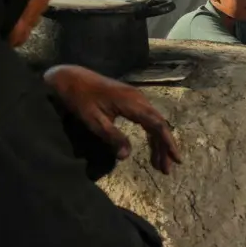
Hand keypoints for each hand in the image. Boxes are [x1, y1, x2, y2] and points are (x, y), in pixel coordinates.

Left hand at [45, 65, 181, 174]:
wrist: (70, 78)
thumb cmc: (80, 99)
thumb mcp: (93, 120)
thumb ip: (112, 137)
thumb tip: (126, 156)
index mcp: (132, 103)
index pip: (156, 125)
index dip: (167, 143)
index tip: (175, 159)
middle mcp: (139, 98)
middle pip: (159, 124)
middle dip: (165, 147)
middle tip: (167, 169)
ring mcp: (135, 97)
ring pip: (154, 122)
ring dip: (158, 142)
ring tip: (159, 163)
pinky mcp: (130, 99)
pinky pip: (147, 117)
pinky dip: (150, 133)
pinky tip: (151, 145)